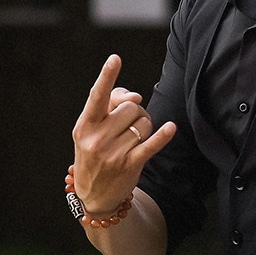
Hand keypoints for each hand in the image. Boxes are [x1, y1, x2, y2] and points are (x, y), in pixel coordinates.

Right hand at [70, 53, 176, 216]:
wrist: (94, 195)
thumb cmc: (93, 153)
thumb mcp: (90, 131)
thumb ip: (108, 107)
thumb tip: (135, 97)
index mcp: (84, 126)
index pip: (97, 96)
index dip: (106, 76)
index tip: (115, 59)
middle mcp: (97, 139)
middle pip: (129, 108)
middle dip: (135, 111)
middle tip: (129, 123)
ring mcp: (113, 153)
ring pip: (142, 123)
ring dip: (144, 126)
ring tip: (135, 137)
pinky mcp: (130, 165)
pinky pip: (151, 144)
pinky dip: (162, 135)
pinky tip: (170, 128)